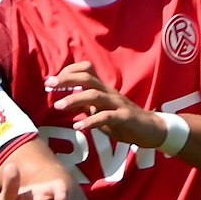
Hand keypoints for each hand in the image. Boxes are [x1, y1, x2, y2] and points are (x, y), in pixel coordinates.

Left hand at [48, 60, 164, 147]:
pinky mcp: (125, 117)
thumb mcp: (100, 112)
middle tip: (49, 85)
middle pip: (87, 78)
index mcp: (103, 89)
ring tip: (58, 106)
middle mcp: (109, 93)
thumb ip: (86, 105)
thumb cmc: (123, 120)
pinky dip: (90, 121)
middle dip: (66, 79)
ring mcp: (118, 104)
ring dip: (74, 99)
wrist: (151, 130)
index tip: (51, 81)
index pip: (86, 70)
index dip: (68, 71)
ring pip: (94, 95)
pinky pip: (106, 117)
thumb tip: (66, 100)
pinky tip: (78, 126)